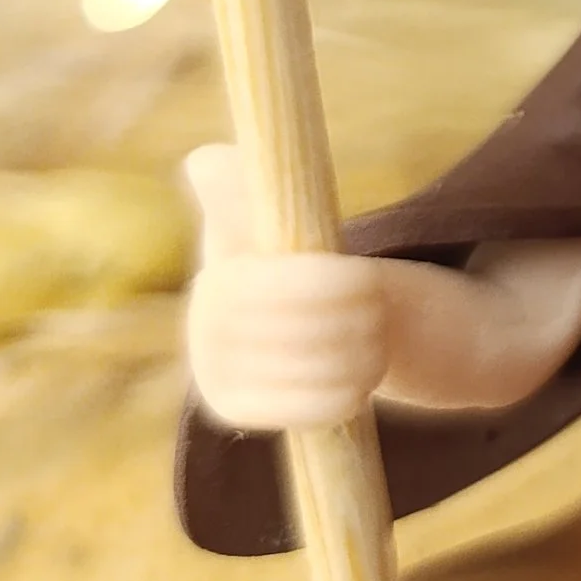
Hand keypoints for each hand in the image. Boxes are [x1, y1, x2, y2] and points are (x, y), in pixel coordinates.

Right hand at [182, 142, 389, 433]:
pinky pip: (310, 409)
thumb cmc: (304, 264)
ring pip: (315, 369)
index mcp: (217, 282)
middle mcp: (203, 335)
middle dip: (355, 319)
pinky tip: (357, 382)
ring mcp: (217, 380)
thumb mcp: (283, 219)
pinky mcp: (239, 419)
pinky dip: (348, 393)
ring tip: (373, 340)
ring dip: (361, 354)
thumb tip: (204, 161)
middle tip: (377, 311)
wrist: (312, 333)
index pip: (280, 289)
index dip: (330, 286)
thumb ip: (249, 188)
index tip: (366, 277)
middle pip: (302, 332)